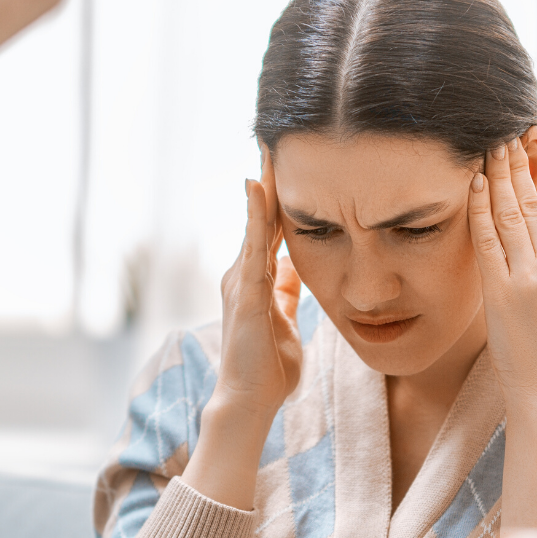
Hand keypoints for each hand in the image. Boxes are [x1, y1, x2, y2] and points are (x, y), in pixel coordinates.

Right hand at [184, 149, 301, 508]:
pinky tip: (260, 185)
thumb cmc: (269, 370)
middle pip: (262, 216)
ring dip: (263, 183)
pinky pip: (254, 244)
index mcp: (257, 280)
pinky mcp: (246, 291)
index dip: (281, 196)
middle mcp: (244, 273)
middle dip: (269, 177)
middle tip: (276, 135)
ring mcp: (242, 280)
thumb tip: (294, 270)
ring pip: (256, 221)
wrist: (250, 402)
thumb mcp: (286, 322)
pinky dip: (256, 213)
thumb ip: (287, 294)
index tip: (290, 161)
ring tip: (269, 145)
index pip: (273, 228)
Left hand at [467, 137, 536, 414]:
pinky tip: (471, 185)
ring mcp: (529, 279)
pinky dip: (478, 208)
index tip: (532, 176)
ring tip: (487, 151)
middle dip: (515, 167)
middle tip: (504, 139)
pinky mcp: (499, 291)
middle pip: (534, 203)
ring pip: (509, 214)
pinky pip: (486, 239)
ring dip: (494, 177)